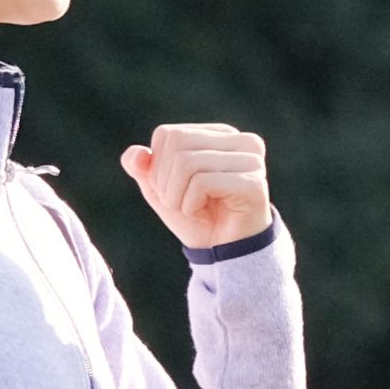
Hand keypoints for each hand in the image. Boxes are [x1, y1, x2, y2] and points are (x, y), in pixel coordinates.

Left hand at [121, 121, 273, 250]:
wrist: (223, 254)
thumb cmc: (196, 217)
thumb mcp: (160, 190)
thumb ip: (142, 167)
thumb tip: (136, 154)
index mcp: (220, 134)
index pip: (168, 134)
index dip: (158, 167)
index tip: (176, 189)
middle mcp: (241, 141)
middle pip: (177, 144)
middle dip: (166, 182)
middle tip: (182, 203)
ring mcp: (252, 161)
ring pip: (187, 163)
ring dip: (177, 197)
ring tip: (193, 210)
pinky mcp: (254, 183)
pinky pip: (202, 183)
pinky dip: (190, 205)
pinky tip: (205, 215)